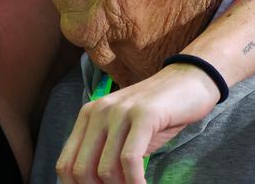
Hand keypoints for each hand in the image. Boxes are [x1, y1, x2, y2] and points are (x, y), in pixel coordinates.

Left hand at [56, 63, 220, 183]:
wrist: (188, 81)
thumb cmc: (157, 114)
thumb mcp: (123, 130)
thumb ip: (105, 151)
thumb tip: (93, 183)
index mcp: (87, 116)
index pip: (65, 165)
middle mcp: (98, 112)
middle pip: (81, 170)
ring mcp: (120, 112)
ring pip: (106, 169)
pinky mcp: (143, 115)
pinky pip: (130, 160)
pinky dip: (136, 182)